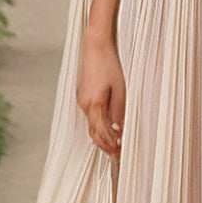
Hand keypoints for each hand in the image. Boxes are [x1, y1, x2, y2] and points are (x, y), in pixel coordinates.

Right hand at [76, 34, 124, 154]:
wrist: (96, 47)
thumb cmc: (109, 65)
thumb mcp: (120, 90)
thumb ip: (119, 112)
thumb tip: (119, 130)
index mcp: (94, 104)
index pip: (101, 134)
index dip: (110, 146)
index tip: (119, 153)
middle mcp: (84, 104)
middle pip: (93, 133)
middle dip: (105, 145)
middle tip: (117, 155)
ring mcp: (81, 100)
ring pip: (91, 125)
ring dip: (101, 136)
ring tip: (114, 144)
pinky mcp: (82, 95)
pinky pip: (90, 115)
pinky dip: (98, 125)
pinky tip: (108, 127)